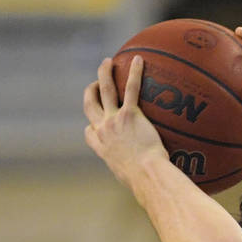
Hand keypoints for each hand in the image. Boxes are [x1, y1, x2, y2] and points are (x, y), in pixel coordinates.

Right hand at [83, 56, 168, 186]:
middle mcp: (102, 131)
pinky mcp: (129, 114)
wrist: (146, 175)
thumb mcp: (134, 179)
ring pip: (104, 91)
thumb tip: (152, 180)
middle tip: (96, 82)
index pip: (89, 132)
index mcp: (101, 147)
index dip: (91, 125)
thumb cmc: (145, 182)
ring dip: (104, 74)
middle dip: (90, 91)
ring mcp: (113, 121)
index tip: (95, 123)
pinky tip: (139, 59)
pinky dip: (134, 73)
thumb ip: (136, 173)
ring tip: (107, 62)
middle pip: (90, 105)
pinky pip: (131, 88)